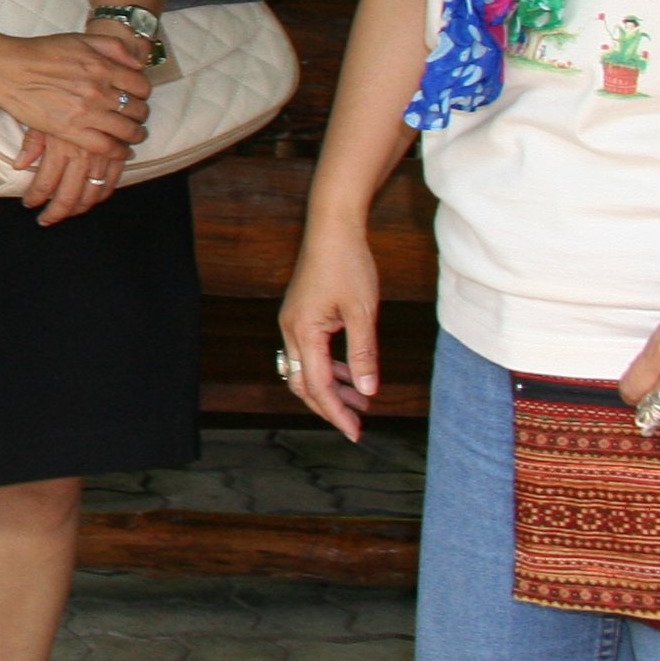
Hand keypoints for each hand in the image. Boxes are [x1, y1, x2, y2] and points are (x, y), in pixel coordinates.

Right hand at [0, 22, 144, 168]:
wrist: (8, 70)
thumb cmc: (41, 52)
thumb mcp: (79, 39)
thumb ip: (112, 46)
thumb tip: (137, 64)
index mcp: (103, 67)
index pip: (142, 86)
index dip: (142, 93)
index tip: (136, 96)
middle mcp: (99, 91)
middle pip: (137, 110)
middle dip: (139, 115)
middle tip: (134, 117)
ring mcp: (86, 113)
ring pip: (126, 131)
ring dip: (134, 135)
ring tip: (133, 136)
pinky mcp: (71, 131)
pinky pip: (106, 147)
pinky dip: (118, 152)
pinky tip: (119, 150)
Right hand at [278, 221, 384, 440]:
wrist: (332, 229)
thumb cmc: (347, 264)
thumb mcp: (362, 312)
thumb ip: (363, 354)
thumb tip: (367, 390)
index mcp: (303, 331)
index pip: (318, 385)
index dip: (336, 412)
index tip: (355, 431)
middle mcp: (291, 330)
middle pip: (304, 383)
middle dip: (329, 406)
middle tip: (356, 423)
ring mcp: (293, 322)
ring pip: (306, 370)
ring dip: (330, 389)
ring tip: (361, 400)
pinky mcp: (301, 315)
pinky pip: (310, 353)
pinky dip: (328, 369)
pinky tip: (350, 374)